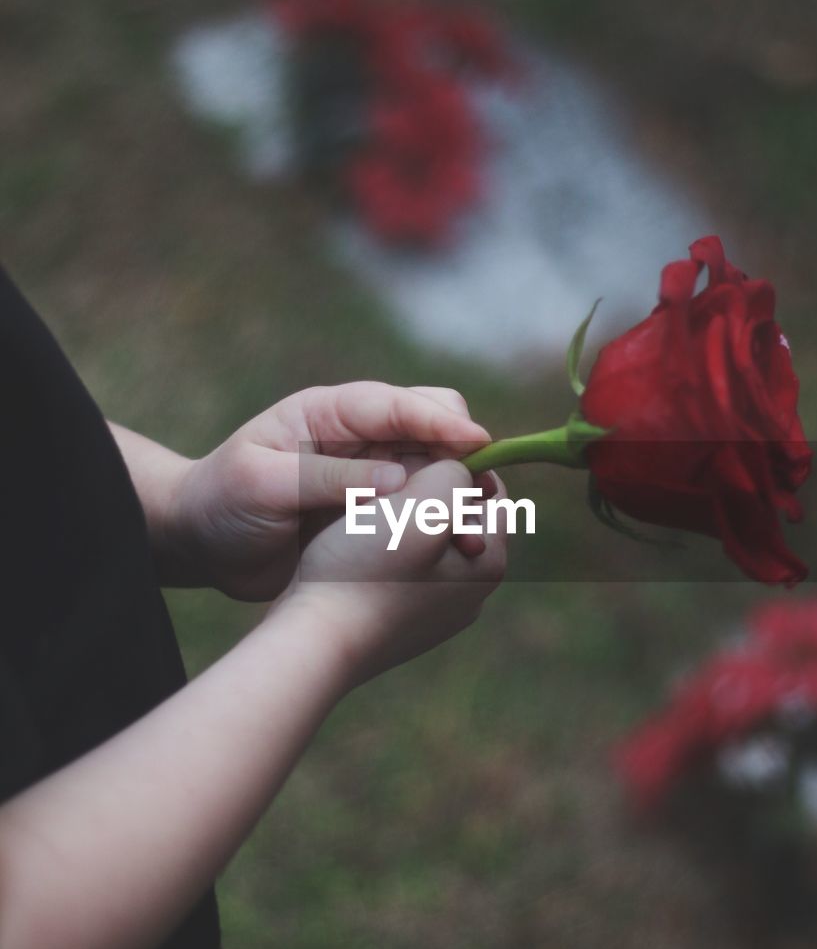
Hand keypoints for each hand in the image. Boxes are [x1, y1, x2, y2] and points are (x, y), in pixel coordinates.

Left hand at [164, 383, 490, 599]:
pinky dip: (446, 518)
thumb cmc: (222, 502)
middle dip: (462, 452)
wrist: (202, 544)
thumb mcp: (264, 484)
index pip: (396, 404)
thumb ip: (328, 478)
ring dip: (461, 490)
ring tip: (474, 524)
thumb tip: (398, 479)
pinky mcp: (377, 510)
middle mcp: (359, 436)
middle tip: (481, 492)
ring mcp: (372, 472)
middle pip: (433, 424)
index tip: (479, 445)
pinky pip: (426, 505)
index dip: (440, 422)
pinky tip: (457, 543)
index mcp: (329, 412)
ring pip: (439, 467)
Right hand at [274, 460, 507, 687]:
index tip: (413, 462)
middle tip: (384, 491)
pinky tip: (353, 553)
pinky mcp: (401, 625)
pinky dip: (383, 553)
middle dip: (427, 495)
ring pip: (427, 543)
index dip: (456, 466)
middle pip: (460, 518)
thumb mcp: (421, 505)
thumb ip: (454, 476)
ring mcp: (436, 614)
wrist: (315, 643)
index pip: (493, 492)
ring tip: (363, 520)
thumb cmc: (365, 570)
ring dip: (400, 522)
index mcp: (488, 563)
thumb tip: (456, 474)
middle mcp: (472, 594)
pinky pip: (401, 571)